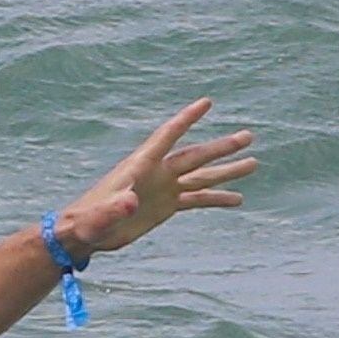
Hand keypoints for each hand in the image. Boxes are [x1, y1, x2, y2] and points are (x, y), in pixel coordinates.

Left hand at [53, 98, 255, 258]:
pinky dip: (217, 198)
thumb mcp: (100, 216)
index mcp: (140, 166)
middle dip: (221, 147)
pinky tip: (238, 199)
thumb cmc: (87, 222)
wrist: (85, 234)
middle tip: (248, 136)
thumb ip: (113, 208)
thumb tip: (130, 201)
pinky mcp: (166, 204)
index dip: (186, 119)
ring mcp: (163, 187)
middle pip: (194, 155)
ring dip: (226, 170)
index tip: (206, 102)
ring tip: (253, 163)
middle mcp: (156, 172)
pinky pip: (197, 198)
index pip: (167, 136)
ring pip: (201, 175)